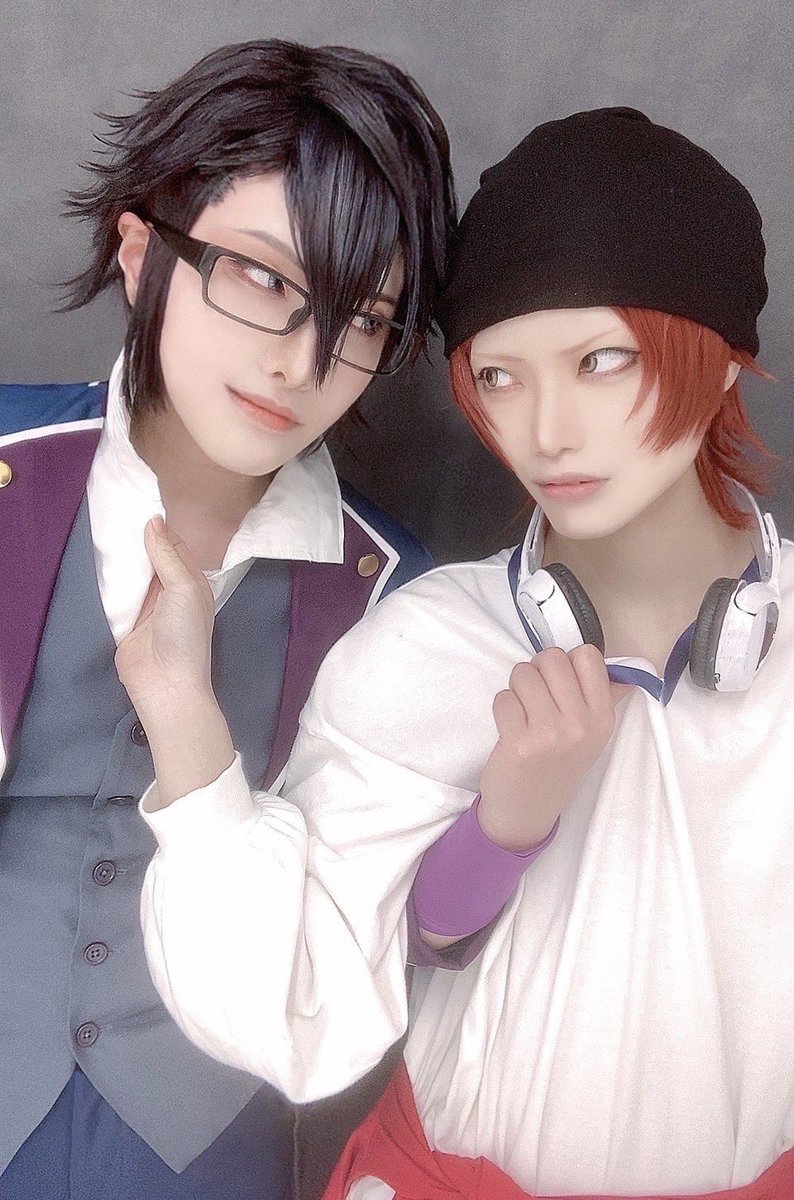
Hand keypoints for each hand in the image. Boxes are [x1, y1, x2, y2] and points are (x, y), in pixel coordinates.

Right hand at [115, 516, 215, 722]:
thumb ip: (168, 556)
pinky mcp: (124, 621)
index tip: (137, 504)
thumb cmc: (185, 637)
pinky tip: (91, 561)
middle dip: (135, 541)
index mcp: (190, 583)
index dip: (158, 528)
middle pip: (150, 559)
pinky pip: (114, 595)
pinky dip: (105, 581)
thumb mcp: (183, 589)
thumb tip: (154, 522)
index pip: (173, 546)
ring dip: (119, 560)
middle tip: (112, 513)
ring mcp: (145, 607)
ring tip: (99, 530)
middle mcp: (169, 592)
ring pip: (131, 575)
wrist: (166, 684)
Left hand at [478, 645, 629, 850]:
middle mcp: (580, 724)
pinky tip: (511, 729)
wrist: (529, 810)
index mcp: (602, 717)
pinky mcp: (518, 742)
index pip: (587, 656)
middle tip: (537, 698)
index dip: (567, 662)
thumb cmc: (559, 765)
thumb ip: (605, 699)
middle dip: (537, 671)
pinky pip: (503, 698)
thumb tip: (624, 672)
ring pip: (523, 673)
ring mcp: (549, 734)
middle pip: (552, 658)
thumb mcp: (593, 736)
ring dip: (517, 689)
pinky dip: (502, 709)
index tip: (560, 683)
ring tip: (523, 714)